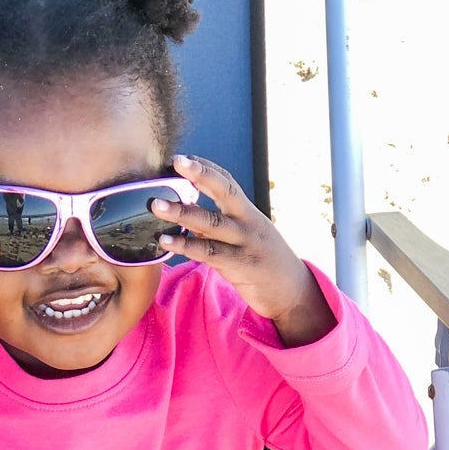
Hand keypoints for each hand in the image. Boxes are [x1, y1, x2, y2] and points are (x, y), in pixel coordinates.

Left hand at [153, 154, 336, 346]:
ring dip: (182, 212)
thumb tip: (186, 217)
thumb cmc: (262, 263)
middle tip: (176, 162)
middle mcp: (248, 222)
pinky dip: (185, 246)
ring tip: (157, 205)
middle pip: (224, 191)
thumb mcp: (245, 238)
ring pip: (212, 223)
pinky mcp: (240, 265)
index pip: (228, 182)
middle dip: (200, 174)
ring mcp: (245, 243)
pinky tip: (165, 241)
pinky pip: (209, 253)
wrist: (292, 292)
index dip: (206, 168)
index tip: (183, 157)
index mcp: (249, 213)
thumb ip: (218, 227)